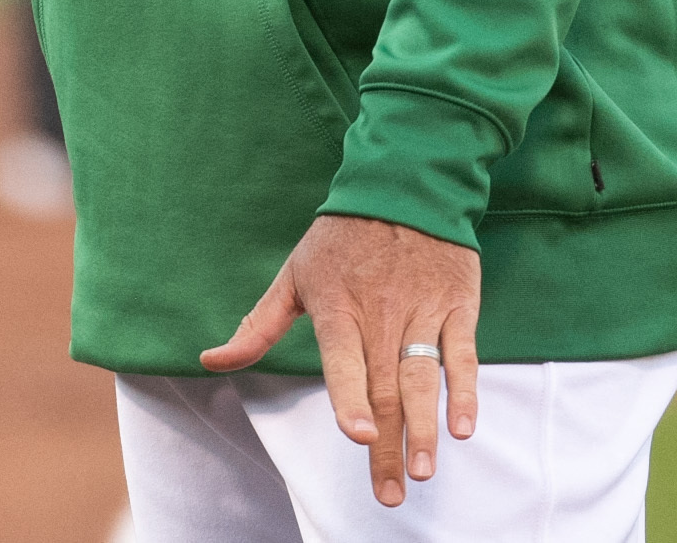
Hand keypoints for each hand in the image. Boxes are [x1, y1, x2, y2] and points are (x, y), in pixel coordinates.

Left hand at [200, 214, 481, 506]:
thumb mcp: (294, 274)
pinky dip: (465, 392)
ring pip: (424, 379)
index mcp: (338, 308)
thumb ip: (258, 326)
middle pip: (384, 389)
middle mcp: (381, 314)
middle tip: (388, 493)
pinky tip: (462, 427)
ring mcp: (422, 312)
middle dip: (387, 446)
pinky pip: (462, 355)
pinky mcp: (457, 306)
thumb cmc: (341, 236)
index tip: (357, 434)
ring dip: (425, 428)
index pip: (344, 360)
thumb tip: (211, 360)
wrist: (407, 182)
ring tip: (422, 470)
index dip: (351, 398)